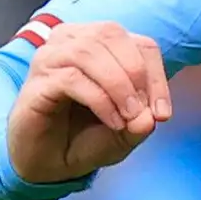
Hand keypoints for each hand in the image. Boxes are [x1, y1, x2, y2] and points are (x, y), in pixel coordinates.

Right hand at [6, 17, 172, 185]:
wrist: (47, 165)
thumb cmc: (83, 139)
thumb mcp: (125, 132)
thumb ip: (142, 121)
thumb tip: (152, 115)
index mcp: (98, 44)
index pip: (139, 43)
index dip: (156, 76)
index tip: (162, 114)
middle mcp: (71, 41)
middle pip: (112, 34)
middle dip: (136, 73)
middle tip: (142, 111)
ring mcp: (50, 58)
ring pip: (90, 51)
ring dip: (118, 85)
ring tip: (127, 117)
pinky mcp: (37, 82)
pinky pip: (72, 77)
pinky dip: (99, 100)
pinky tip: (111, 121)